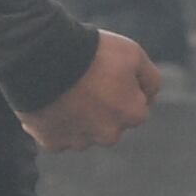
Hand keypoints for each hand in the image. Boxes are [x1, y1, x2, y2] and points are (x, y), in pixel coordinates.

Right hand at [20, 29, 161, 153]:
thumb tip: (150, 95)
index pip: (135, 105)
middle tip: (85, 79)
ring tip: (65, 87)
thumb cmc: (93, 52)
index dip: (123, 85)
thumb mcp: (133, 54)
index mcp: (133, 115)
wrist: (46, 56)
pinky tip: (49, 100)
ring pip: (82, 129)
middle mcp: (109, 135)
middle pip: (109, 121)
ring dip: (77, 115)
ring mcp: (80, 141)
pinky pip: (56, 134)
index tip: (107, 71)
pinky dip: (54, 121)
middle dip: (101, 105)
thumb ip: (150, 78)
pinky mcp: (52, 143)